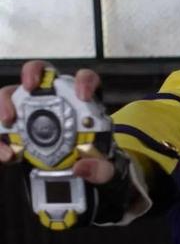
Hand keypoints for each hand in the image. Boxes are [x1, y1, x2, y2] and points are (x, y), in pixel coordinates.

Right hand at [0, 59, 113, 183]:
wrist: (75, 171)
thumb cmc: (92, 161)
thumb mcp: (105, 168)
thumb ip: (101, 169)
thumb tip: (81, 167)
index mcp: (83, 104)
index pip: (86, 80)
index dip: (84, 81)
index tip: (82, 95)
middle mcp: (55, 99)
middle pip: (41, 73)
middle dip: (33, 73)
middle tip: (30, 87)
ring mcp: (31, 109)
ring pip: (12, 93)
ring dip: (5, 102)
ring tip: (8, 121)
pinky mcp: (15, 126)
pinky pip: (0, 124)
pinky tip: (6, 153)